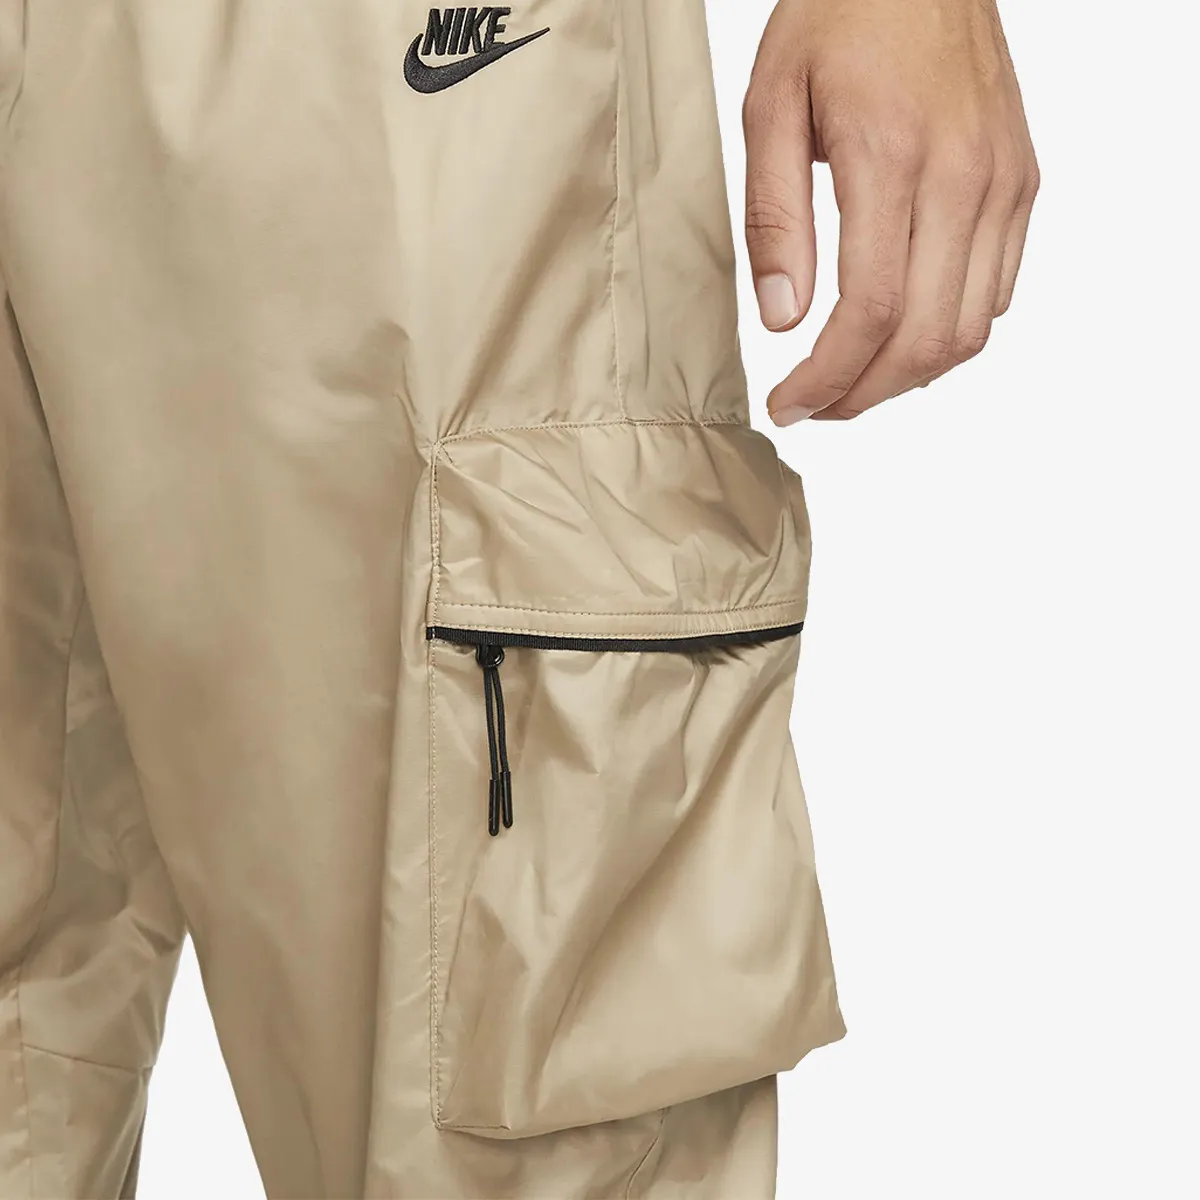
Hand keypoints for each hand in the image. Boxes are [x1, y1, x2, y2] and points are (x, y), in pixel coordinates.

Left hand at [744, 0, 1038, 422]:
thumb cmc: (839, 19)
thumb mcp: (771, 106)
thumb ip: (774, 218)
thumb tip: (783, 317)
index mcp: (894, 157)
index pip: (870, 312)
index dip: (827, 378)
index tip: (788, 405)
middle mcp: (965, 177)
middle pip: (926, 337)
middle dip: (863, 394)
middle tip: (814, 408)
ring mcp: (1004, 182)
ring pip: (971, 328)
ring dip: (907, 376)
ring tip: (851, 382)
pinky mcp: (1022, 182)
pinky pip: (998, 292)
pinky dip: (948, 333)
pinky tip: (899, 334)